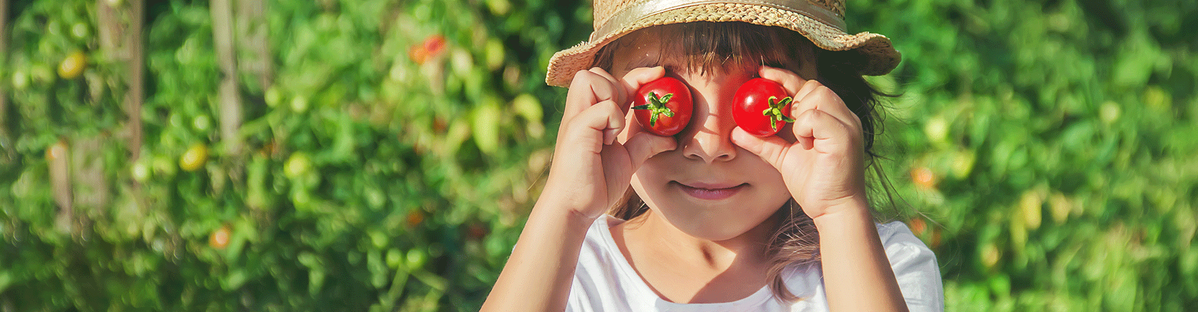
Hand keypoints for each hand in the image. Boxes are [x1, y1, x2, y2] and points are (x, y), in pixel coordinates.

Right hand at [541, 67, 677, 220]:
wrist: (575, 208)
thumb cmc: (596, 185)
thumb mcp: (628, 160)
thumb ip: (644, 144)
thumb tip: (670, 138)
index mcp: (591, 116)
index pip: (613, 82)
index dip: (637, 75)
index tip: (660, 74)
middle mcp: (580, 112)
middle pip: (594, 73)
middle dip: (616, 86)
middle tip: (621, 119)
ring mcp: (576, 118)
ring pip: (592, 79)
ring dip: (610, 98)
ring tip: (612, 129)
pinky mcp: (576, 129)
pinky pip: (605, 107)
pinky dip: (614, 121)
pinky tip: (607, 141)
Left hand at [731, 66, 868, 219]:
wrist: (833, 210)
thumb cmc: (813, 185)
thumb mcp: (783, 158)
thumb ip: (763, 142)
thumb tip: (735, 132)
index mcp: (831, 118)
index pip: (809, 86)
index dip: (785, 78)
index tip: (762, 74)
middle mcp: (843, 117)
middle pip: (814, 86)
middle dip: (791, 97)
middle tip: (780, 118)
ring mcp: (847, 125)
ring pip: (817, 95)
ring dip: (798, 114)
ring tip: (798, 138)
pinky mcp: (845, 136)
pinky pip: (816, 116)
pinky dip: (803, 127)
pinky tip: (805, 145)